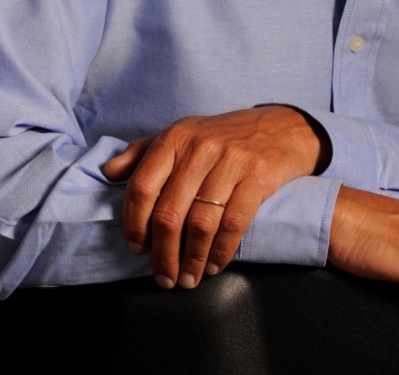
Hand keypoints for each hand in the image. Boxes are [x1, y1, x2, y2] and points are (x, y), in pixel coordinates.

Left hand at [103, 105, 328, 289]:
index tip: (137, 249)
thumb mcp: (182, 134)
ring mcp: (231, 160)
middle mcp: (200, 147)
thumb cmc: (223, 136)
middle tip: (164, 277)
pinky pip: (233, 224)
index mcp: (175, 137)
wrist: (280, 128)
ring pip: (201, 223)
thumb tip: (110, 172)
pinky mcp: (257, 175)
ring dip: (192, 260)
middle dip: (163, 254)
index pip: (142, 187)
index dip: (134, 225)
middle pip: (170, 213)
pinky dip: (221, 252)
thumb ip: (143, 151)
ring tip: (189, 278)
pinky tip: (215, 265)